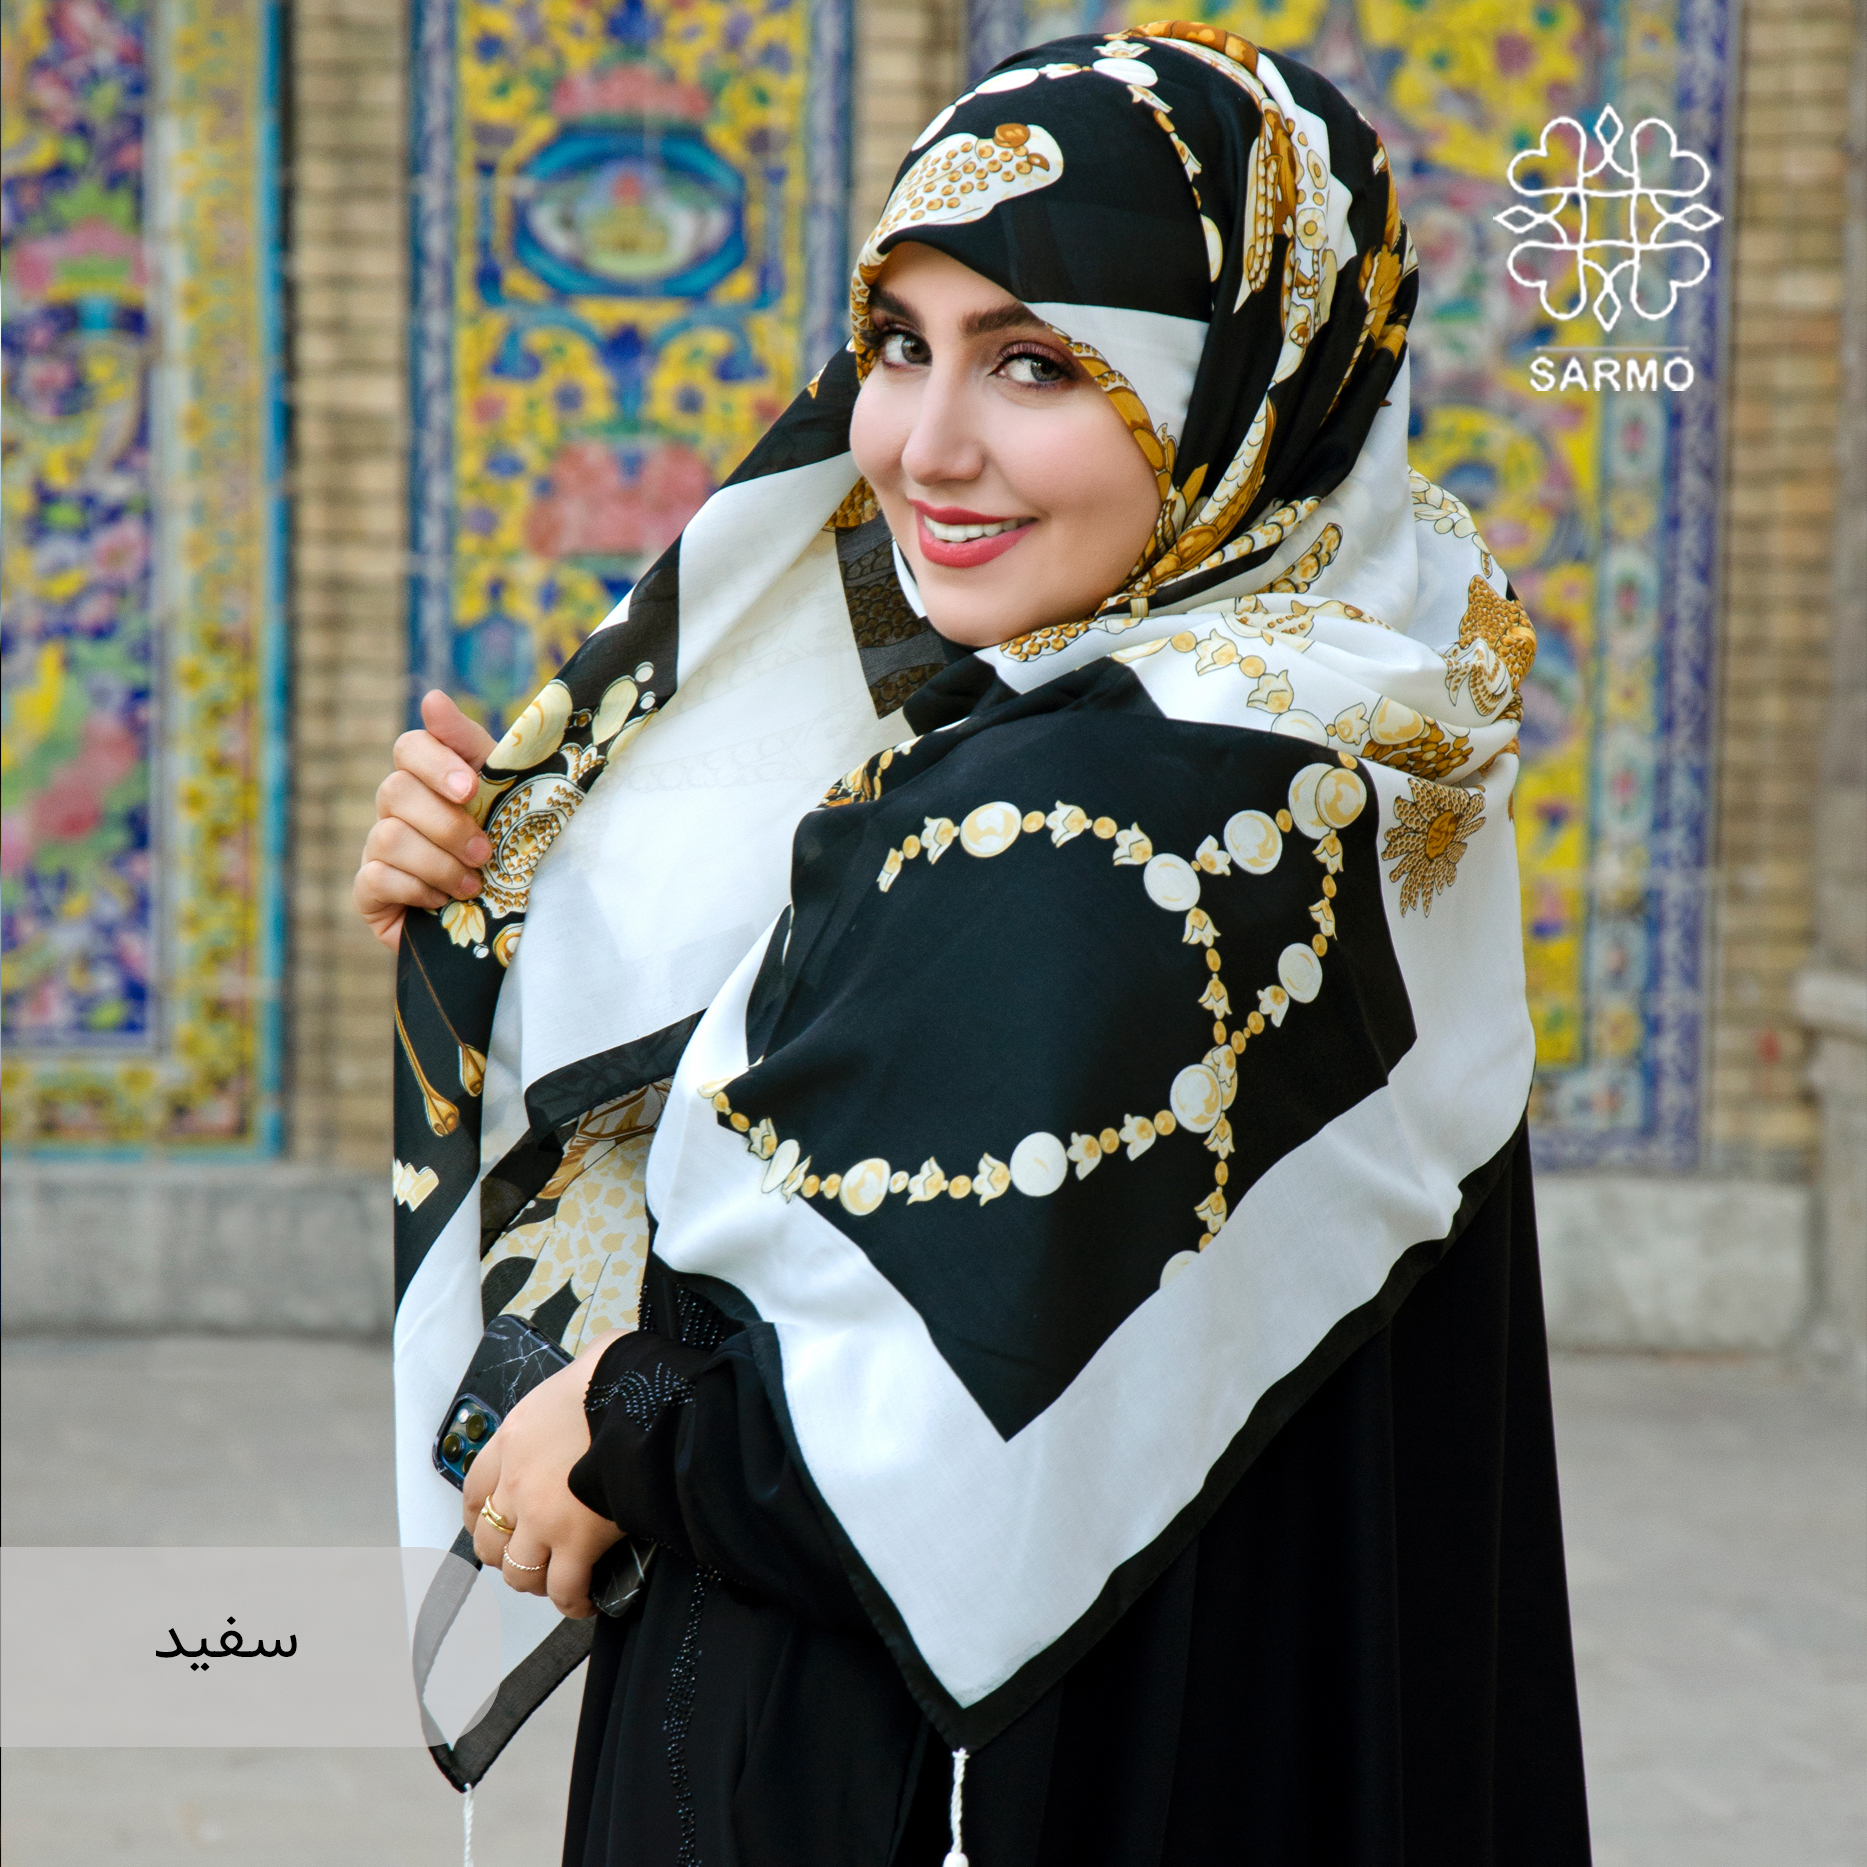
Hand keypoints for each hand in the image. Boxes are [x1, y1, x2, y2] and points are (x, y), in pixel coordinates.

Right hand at [354, 690, 497, 950]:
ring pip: (388, 837)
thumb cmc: (511, 850)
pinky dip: (415, 889)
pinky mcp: (369, 893)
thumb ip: (472, 746)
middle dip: (446, 824)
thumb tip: (432, 698)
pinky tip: (442, 902)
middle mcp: (396, 808)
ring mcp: (378, 850)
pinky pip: (375, 877)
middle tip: (484, 851)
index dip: (435, 763)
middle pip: (395, 791)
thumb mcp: (506, 795)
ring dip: (437, 862)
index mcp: (430, 778)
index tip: (469, 787)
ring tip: (473, 885)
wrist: (513, 921)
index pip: (410, 747)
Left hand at [463, 1330, 628, 1618]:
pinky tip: (585, 1600)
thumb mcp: (579, 1371)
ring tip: (558, 1581)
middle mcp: (517, 1482)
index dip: (479, 1515)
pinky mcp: (576, 1541)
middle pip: (488, 1540)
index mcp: (513, 1439)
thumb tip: (596, 1375)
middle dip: (507, 1554)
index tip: (491, 1523)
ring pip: (519, 1572)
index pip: (474, 1489)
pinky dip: (574, 1601)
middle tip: (529, 1556)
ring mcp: (542, 1516)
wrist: (643, 1397)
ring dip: (537, 1580)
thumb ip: (569, 1393)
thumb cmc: (620, 1378)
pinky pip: (565, 1588)